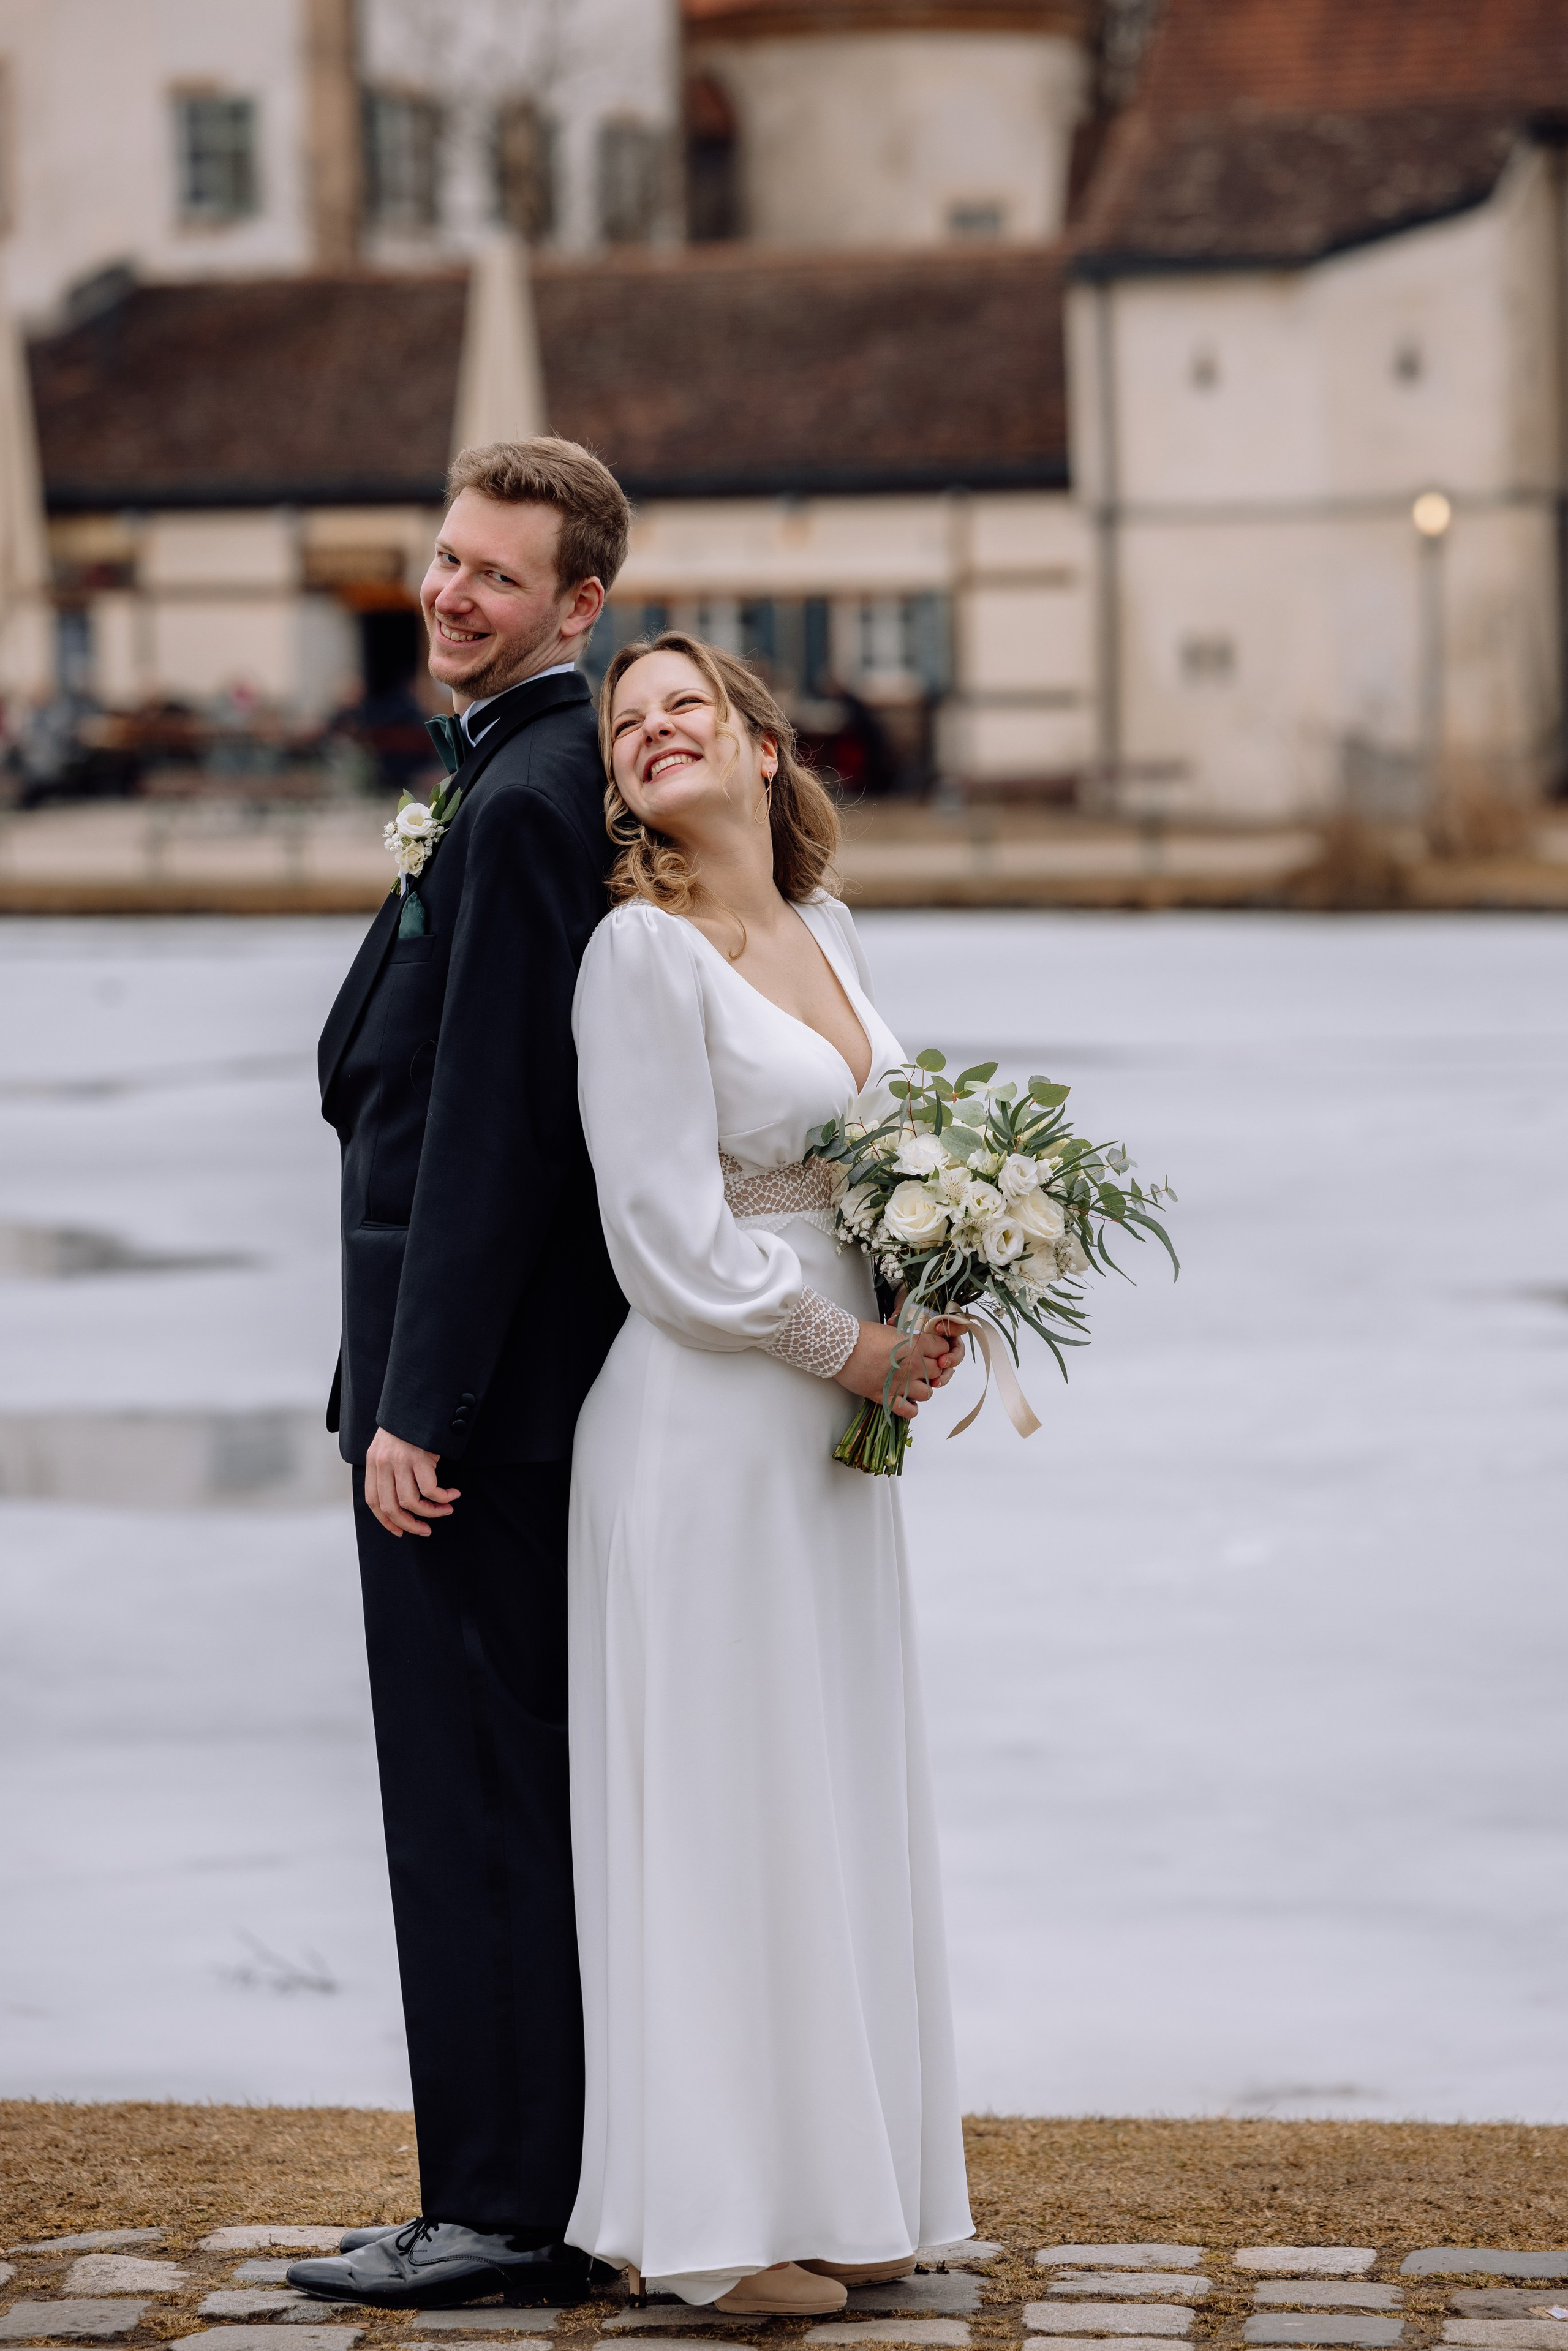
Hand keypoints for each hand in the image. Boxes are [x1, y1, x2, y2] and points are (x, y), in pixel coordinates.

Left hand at [364, 1427, 459, 1537]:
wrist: (418, 1401)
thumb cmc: (408, 1425)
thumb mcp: (389, 1446)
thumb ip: (388, 1468)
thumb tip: (400, 1500)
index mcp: (373, 1462)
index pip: (373, 1501)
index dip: (386, 1521)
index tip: (400, 1531)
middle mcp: (383, 1463)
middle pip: (391, 1507)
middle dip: (409, 1525)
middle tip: (425, 1530)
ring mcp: (401, 1461)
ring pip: (411, 1502)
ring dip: (431, 1512)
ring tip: (445, 1510)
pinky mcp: (420, 1457)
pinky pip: (430, 1489)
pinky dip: (443, 1497)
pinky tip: (453, 1494)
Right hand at [835, 1318, 965, 1418]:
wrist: (841, 1347)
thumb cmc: (863, 1335)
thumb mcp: (893, 1331)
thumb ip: (910, 1341)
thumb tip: (917, 1348)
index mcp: (916, 1345)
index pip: (944, 1350)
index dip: (939, 1352)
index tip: (932, 1353)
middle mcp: (914, 1365)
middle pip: (938, 1372)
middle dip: (932, 1370)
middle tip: (920, 1368)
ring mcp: (902, 1383)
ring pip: (928, 1393)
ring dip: (922, 1389)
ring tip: (912, 1384)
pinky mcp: (888, 1398)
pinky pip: (910, 1411)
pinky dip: (910, 1408)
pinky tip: (904, 1399)